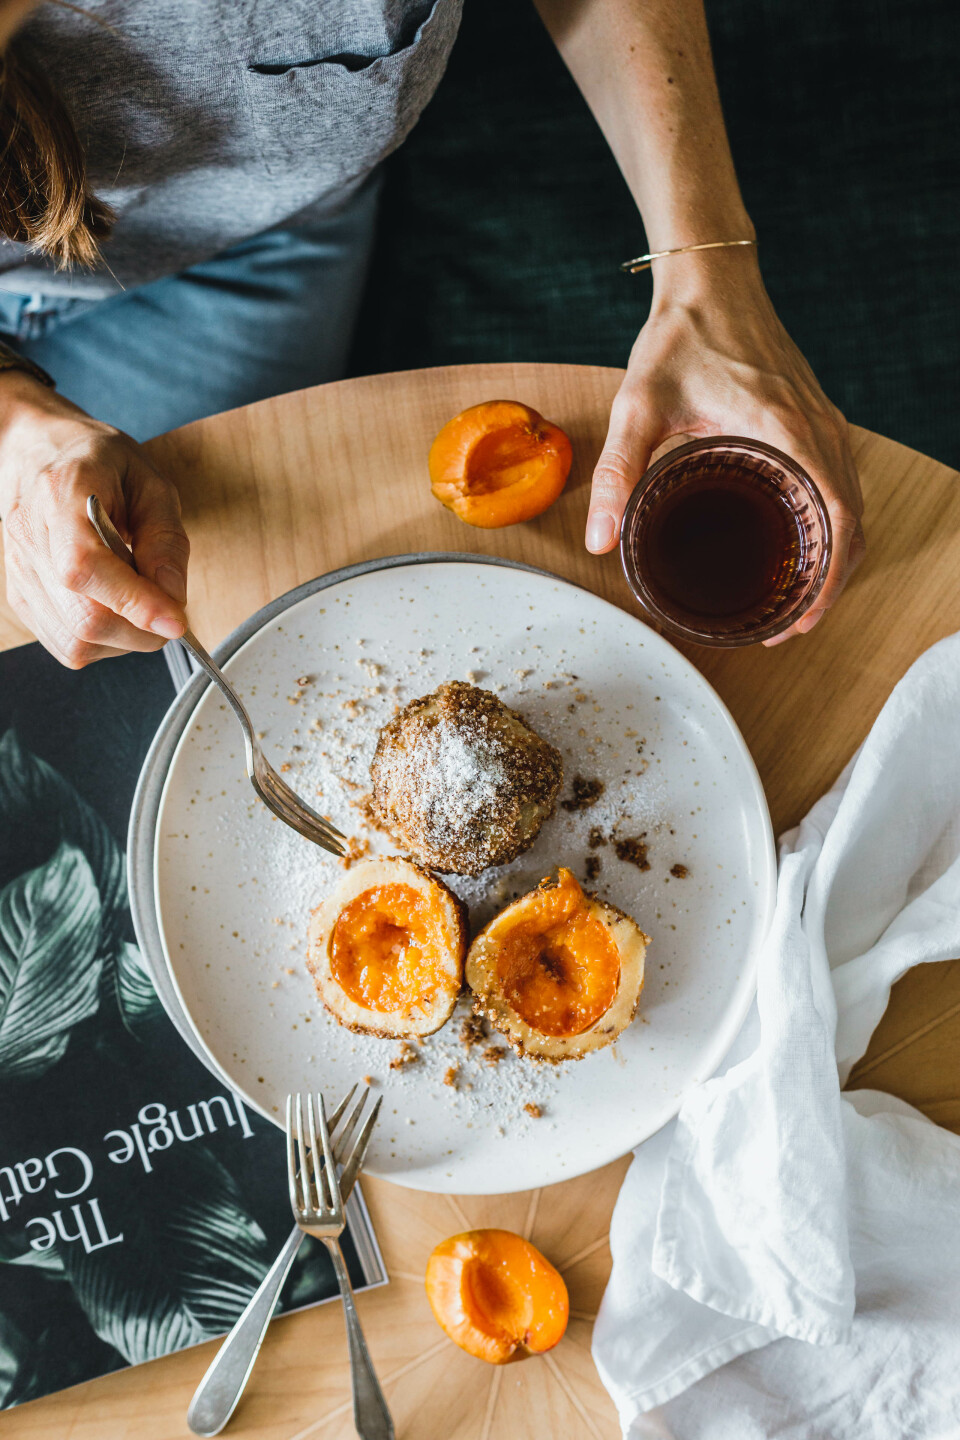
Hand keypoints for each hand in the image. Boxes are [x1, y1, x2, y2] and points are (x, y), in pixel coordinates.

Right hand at [0, 372, 188, 666]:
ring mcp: (20, 574)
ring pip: (78, 642)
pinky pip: (68, 645)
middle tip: (166, 605)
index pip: (86, 567)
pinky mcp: (21, 599)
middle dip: (142, 629)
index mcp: (60, 497)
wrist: (39, 455)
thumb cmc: (98, 465)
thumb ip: (165, 541)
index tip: (176, 621)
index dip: (134, 602)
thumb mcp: (150, 485)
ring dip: (124, 637)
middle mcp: (31, 540)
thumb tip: (173, 598)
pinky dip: (104, 641)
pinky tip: (113, 607)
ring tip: (135, 598)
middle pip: (85, 619)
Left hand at [586, 251, 864, 642]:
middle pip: (852, 522)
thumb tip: (599, 540)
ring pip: (852, 503)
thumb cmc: (680, 336)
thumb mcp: (638, 405)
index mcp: (786, 429)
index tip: (799, 619)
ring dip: (834, 555)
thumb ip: (618, 472)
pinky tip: (800, 544)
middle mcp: (818, 427)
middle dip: (828, 584)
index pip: (836, 517)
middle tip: (788, 625)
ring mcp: (823, 420)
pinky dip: (832, 522)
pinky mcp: (816, 416)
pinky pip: (841, 480)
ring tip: (796, 598)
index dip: (827, 579)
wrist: (711, 278)